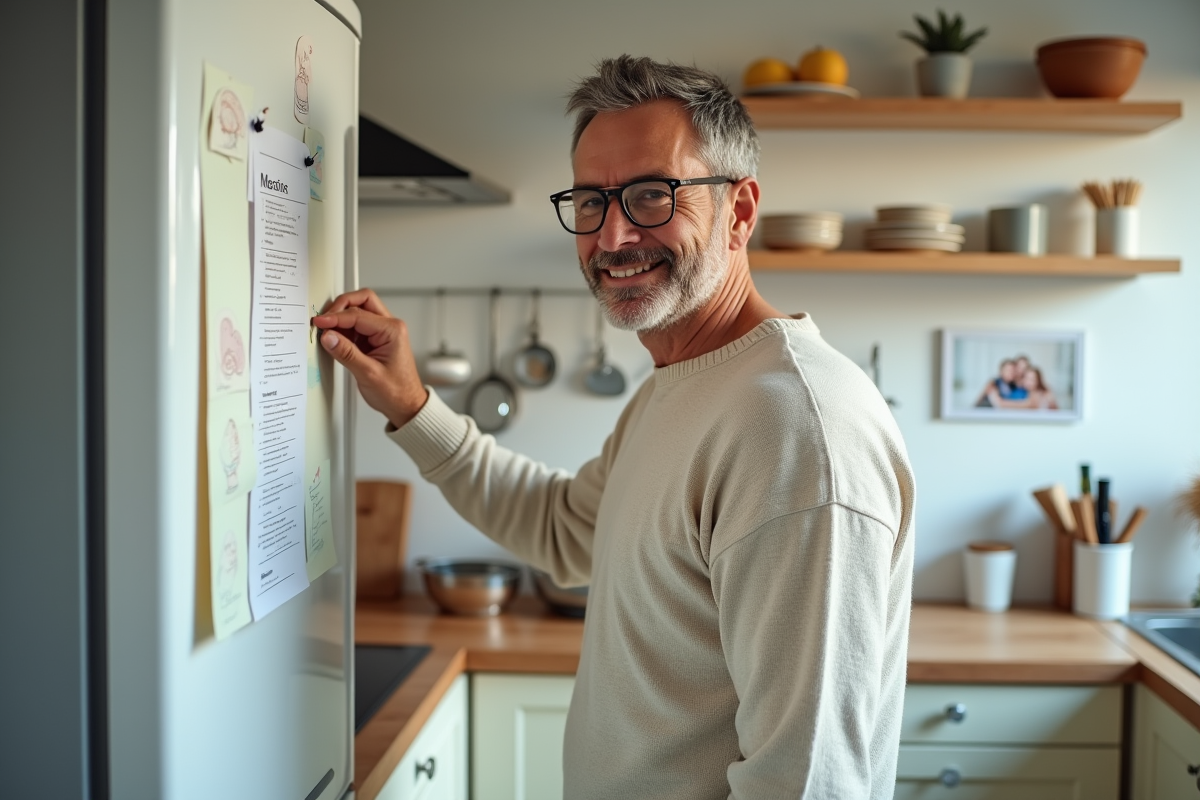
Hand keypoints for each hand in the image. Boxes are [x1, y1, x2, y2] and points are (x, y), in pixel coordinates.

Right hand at [313, 288, 427, 427]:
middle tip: (324, 318)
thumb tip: (328, 337)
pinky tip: (335, 339)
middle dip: (341, 306)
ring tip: (327, 331)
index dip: (335, 317)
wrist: (406, 405)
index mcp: (392, 330)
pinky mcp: (375, 339)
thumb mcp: (368, 373)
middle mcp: (390, 327)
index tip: (320, 322)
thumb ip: (347, 353)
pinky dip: (344, 329)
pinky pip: (357, 326)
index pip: (358, 315)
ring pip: (359, 311)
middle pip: (362, 301)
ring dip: (341, 318)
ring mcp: (382, 332)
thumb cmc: (396, 392)